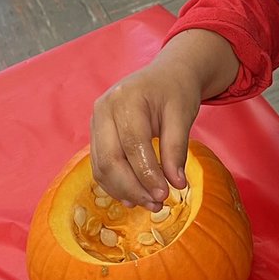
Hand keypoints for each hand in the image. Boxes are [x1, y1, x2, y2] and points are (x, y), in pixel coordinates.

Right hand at [90, 28, 238, 208]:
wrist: (166, 74)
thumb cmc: (176, 91)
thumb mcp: (183, 114)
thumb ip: (176, 148)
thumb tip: (176, 183)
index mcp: (125, 99)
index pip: (132, 145)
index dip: (147, 174)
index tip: (165, 195)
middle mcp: (103, 109)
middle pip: (110, 159)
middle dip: (133, 187)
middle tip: (156, 204)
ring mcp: (95, 121)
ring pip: (102, 166)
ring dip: (124, 190)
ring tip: (149, 204)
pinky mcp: (96, 134)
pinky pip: (100, 165)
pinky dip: (116, 184)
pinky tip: (134, 196)